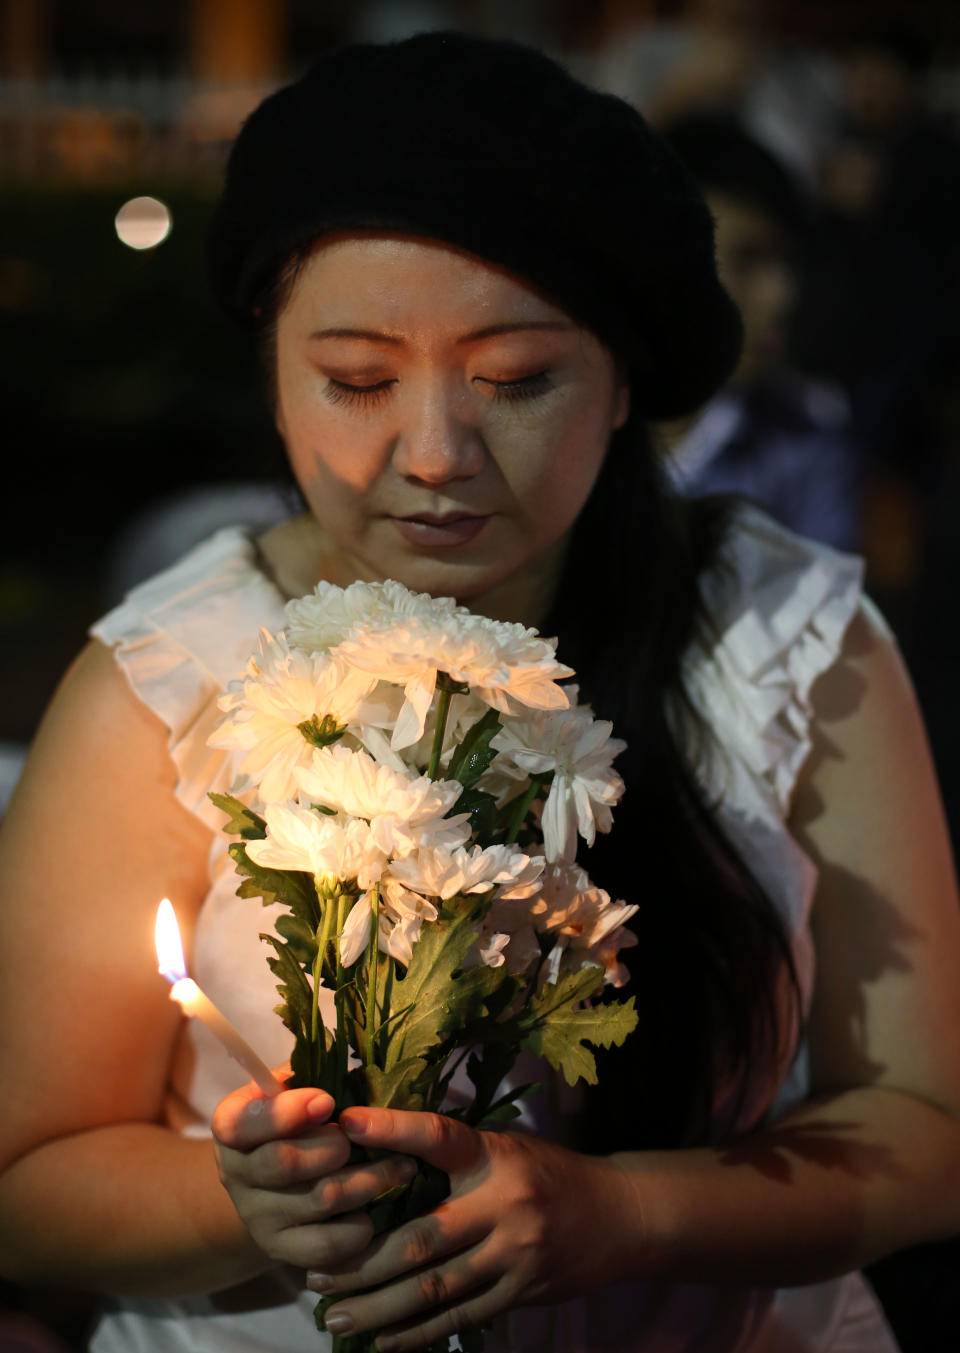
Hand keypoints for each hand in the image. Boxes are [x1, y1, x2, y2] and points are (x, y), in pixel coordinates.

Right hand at [211, 1077, 418, 1268]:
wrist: (277, 1183)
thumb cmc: (297, 1120)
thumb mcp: (293, 1088)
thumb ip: (307, 1074)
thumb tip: (336, 1058)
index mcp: (231, 1126)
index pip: (242, 1122)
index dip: (286, 1112)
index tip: (328, 1101)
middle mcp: (234, 1174)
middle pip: (283, 1162)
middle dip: (335, 1146)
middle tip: (362, 1138)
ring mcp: (256, 1217)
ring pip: (317, 1200)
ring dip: (368, 1180)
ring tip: (401, 1166)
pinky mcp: (281, 1251)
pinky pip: (325, 1246)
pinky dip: (358, 1228)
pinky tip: (374, 1210)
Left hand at [312, 1107, 638, 1351]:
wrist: (619, 1216)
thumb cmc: (547, 1173)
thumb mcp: (504, 1148)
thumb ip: (454, 1155)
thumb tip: (380, 1150)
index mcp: (493, 1156)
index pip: (438, 1137)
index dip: (392, 1130)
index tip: (346, 1125)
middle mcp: (503, 1203)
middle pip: (422, 1238)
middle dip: (363, 1260)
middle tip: (317, 1272)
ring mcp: (514, 1254)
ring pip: (435, 1289)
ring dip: (379, 1307)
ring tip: (336, 1315)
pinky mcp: (521, 1292)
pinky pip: (460, 1317)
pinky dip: (418, 1333)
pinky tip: (382, 1340)